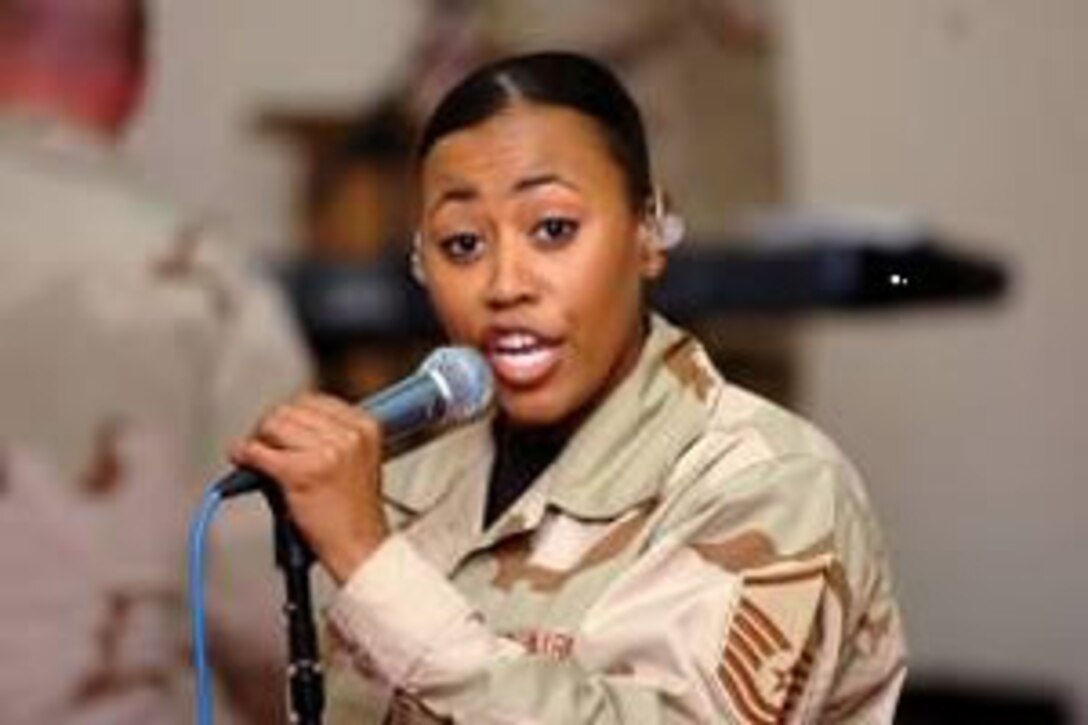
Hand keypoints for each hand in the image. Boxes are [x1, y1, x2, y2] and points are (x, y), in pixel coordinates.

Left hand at [230, 393, 388, 583]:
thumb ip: (330, 435)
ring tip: (260, 457)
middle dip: (272, 426)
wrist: (359, 546)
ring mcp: (326, 452)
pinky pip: (258, 452)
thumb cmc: (354, 512)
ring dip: (258, 439)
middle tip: (265, 444)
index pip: (314, 400)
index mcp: (365, 426)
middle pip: (290, 409)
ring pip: (272, 425)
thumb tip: (285, 422)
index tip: (282, 429)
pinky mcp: (300, 473)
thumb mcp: (355, 459)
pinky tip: (243, 461)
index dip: (291, 415)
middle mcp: (348, 435)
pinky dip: (244, 455)